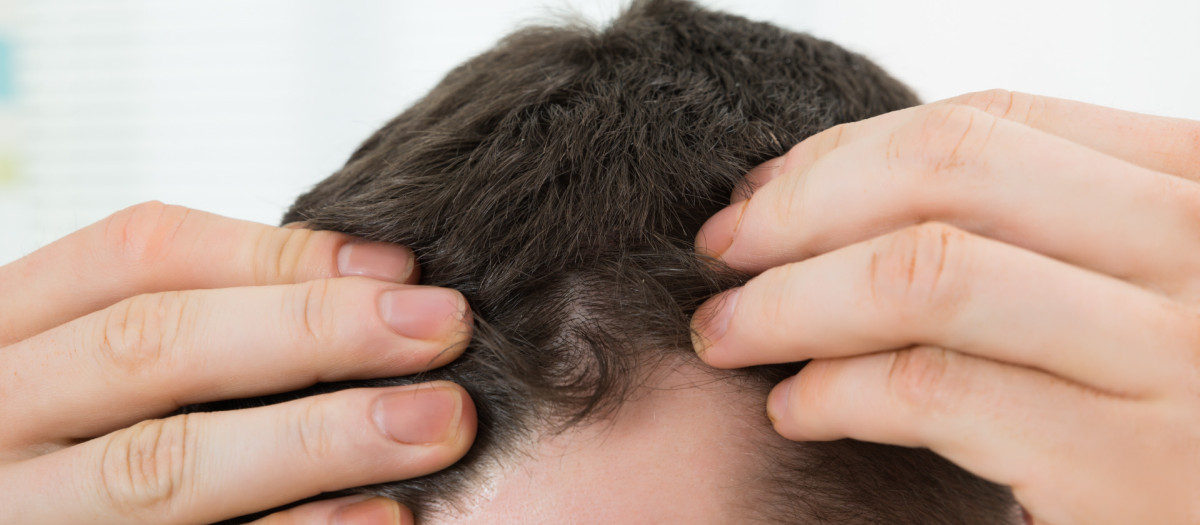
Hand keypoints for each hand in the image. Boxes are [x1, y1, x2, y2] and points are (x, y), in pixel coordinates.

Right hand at [0, 202, 475, 523]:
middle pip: (151, 345)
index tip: (400, 267)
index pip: (137, 254)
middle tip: (444, 328)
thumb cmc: (101, 438)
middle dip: (312, 330)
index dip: (276, 254)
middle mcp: (0, 414)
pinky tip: (382, 517)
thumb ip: (200, 328)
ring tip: (441, 421)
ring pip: (163, 465)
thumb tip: (377, 285)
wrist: (40, 523)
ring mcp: (26, 513)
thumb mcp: (106, 370)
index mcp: (13, 332)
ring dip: (319, 437)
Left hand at [690, 90, 1199, 523]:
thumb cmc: (1149, 404)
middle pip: (945, 175)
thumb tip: (820, 186)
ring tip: (728, 333)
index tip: (760, 195)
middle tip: (722, 253)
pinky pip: (933, 390)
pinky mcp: (1130, 468)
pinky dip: (834, 393)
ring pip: (925, 276)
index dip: (844, 154)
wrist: (1199, 515)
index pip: (986, 124)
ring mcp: (1177, 357)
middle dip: (799, 210)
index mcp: (1192, 184)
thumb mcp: (1111, 283)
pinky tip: (795, 408)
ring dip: (790, 302)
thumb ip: (1016, 227)